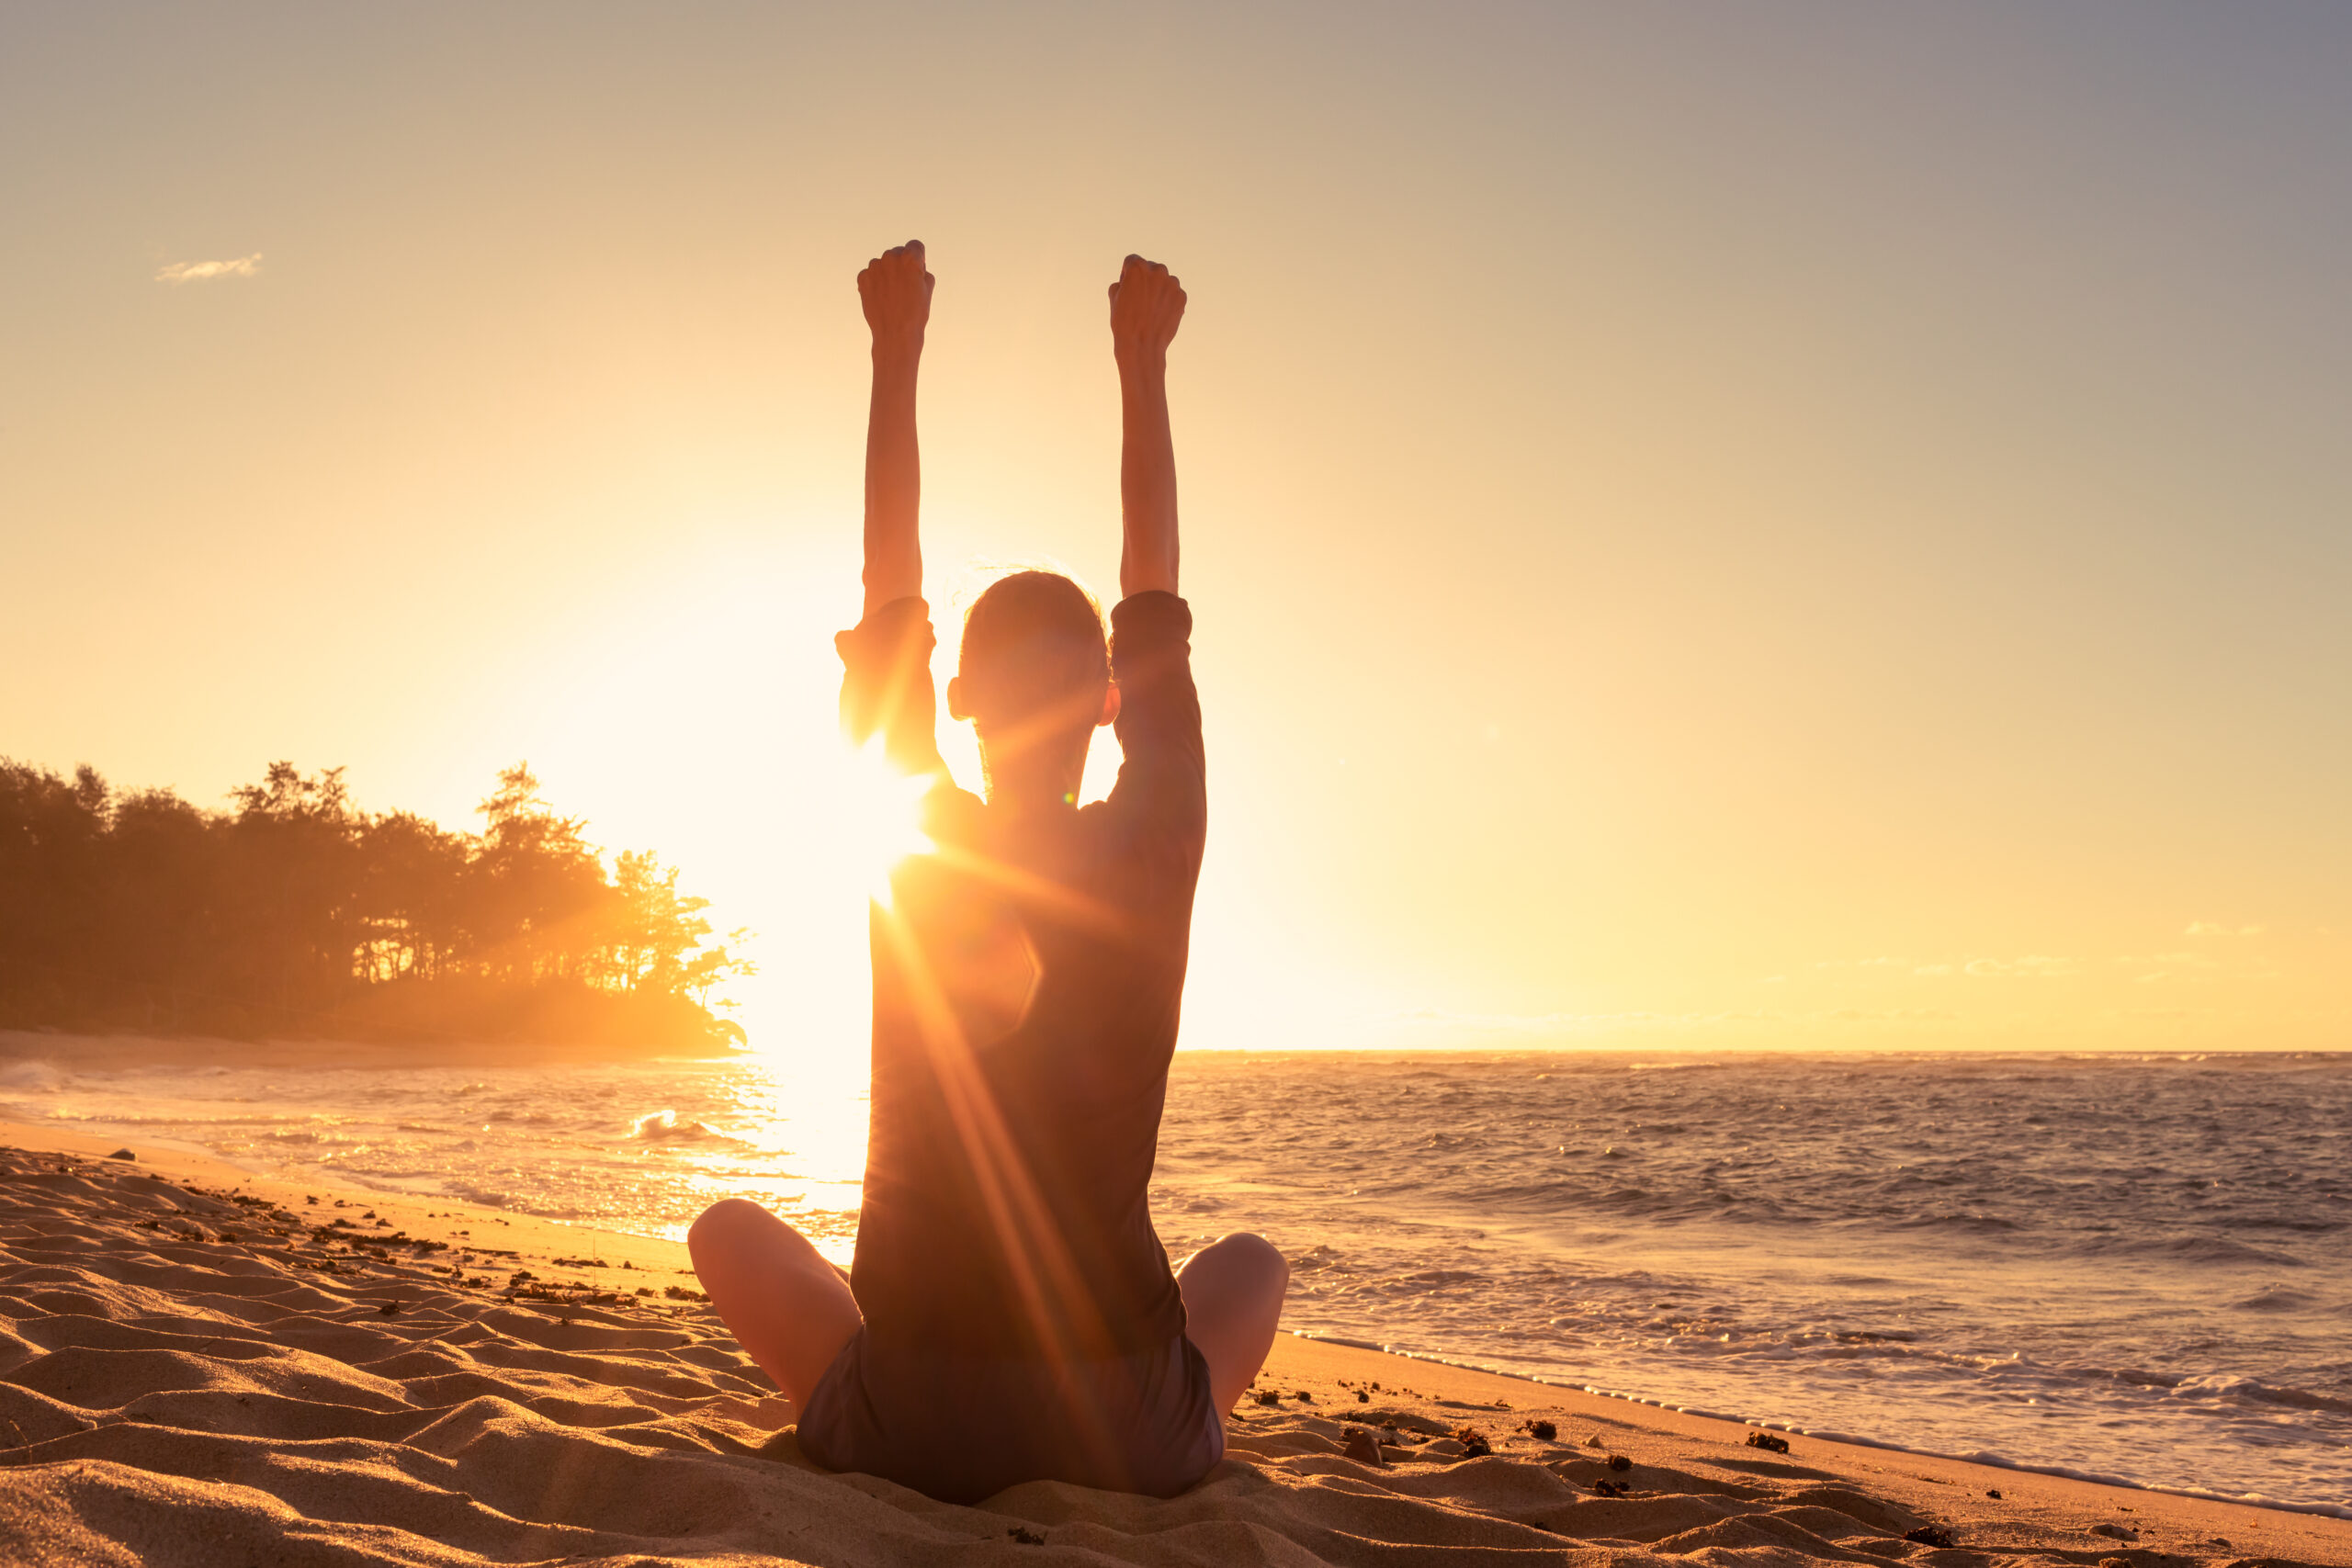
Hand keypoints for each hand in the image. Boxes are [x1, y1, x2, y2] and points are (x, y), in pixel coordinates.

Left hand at [859, 240, 933, 355]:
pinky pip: (871, 274)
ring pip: (883, 264)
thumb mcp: (928, 287)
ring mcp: (874, 267)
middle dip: (902, 265)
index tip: (917, 272)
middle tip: (905, 286)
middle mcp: (890, 257)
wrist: (895, 334)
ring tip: (893, 294)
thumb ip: (921, 269)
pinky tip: (882, 297)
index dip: (919, 259)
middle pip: (898, 253)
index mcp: (910, 258)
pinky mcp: (863, 277)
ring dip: (887, 273)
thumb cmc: (916, 312)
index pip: (916, 246)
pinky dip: (876, 282)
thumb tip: (913, 263)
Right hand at [1108, 254, 1184, 365]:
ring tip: (1149, 309)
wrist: (1142, 345)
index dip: (1127, 275)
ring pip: (1163, 281)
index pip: (1132, 261)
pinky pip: (1173, 293)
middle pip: (1150, 269)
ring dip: (1157, 289)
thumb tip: (1131, 279)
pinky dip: (1167, 301)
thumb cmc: (1124, 322)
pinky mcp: (1182, 297)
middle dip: (1145, 280)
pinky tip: (1159, 314)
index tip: (1127, 289)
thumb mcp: (1114, 296)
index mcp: (1138, 267)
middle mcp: (1157, 270)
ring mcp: (1172, 284)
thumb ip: (1122, 281)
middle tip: (1138, 300)